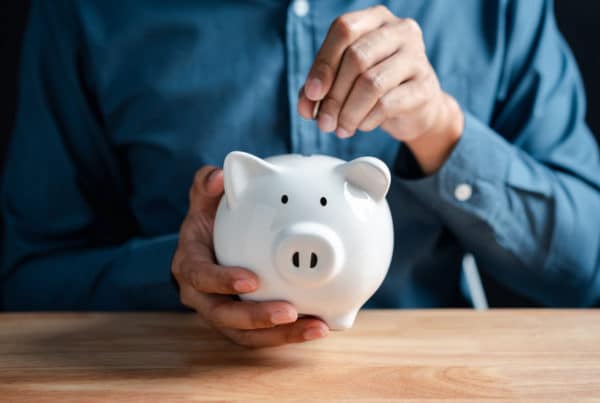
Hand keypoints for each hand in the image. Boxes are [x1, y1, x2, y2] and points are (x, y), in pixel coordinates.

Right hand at [171, 166, 328, 346]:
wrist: (209, 250)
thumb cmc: (208, 225)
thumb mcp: (203, 203)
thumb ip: (206, 186)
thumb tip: (218, 175)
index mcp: (190, 267)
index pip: (201, 277)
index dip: (222, 281)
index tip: (251, 281)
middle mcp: (202, 297)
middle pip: (224, 317)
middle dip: (257, 318)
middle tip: (290, 312)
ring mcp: (222, 315)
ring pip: (247, 334)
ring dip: (281, 334)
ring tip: (316, 327)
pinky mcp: (242, 326)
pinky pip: (263, 335)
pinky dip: (290, 334)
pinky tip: (319, 326)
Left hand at [298, 5, 463, 174]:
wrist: (416, 109)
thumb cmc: (376, 88)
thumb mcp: (344, 81)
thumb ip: (320, 89)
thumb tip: (305, 106)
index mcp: (375, 19)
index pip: (344, 30)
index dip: (323, 64)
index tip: (312, 94)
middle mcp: (399, 30)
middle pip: (357, 57)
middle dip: (334, 96)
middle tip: (324, 122)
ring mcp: (416, 56)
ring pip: (371, 83)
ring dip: (348, 112)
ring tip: (340, 129)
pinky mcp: (424, 86)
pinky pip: (387, 104)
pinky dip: (367, 119)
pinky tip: (362, 126)